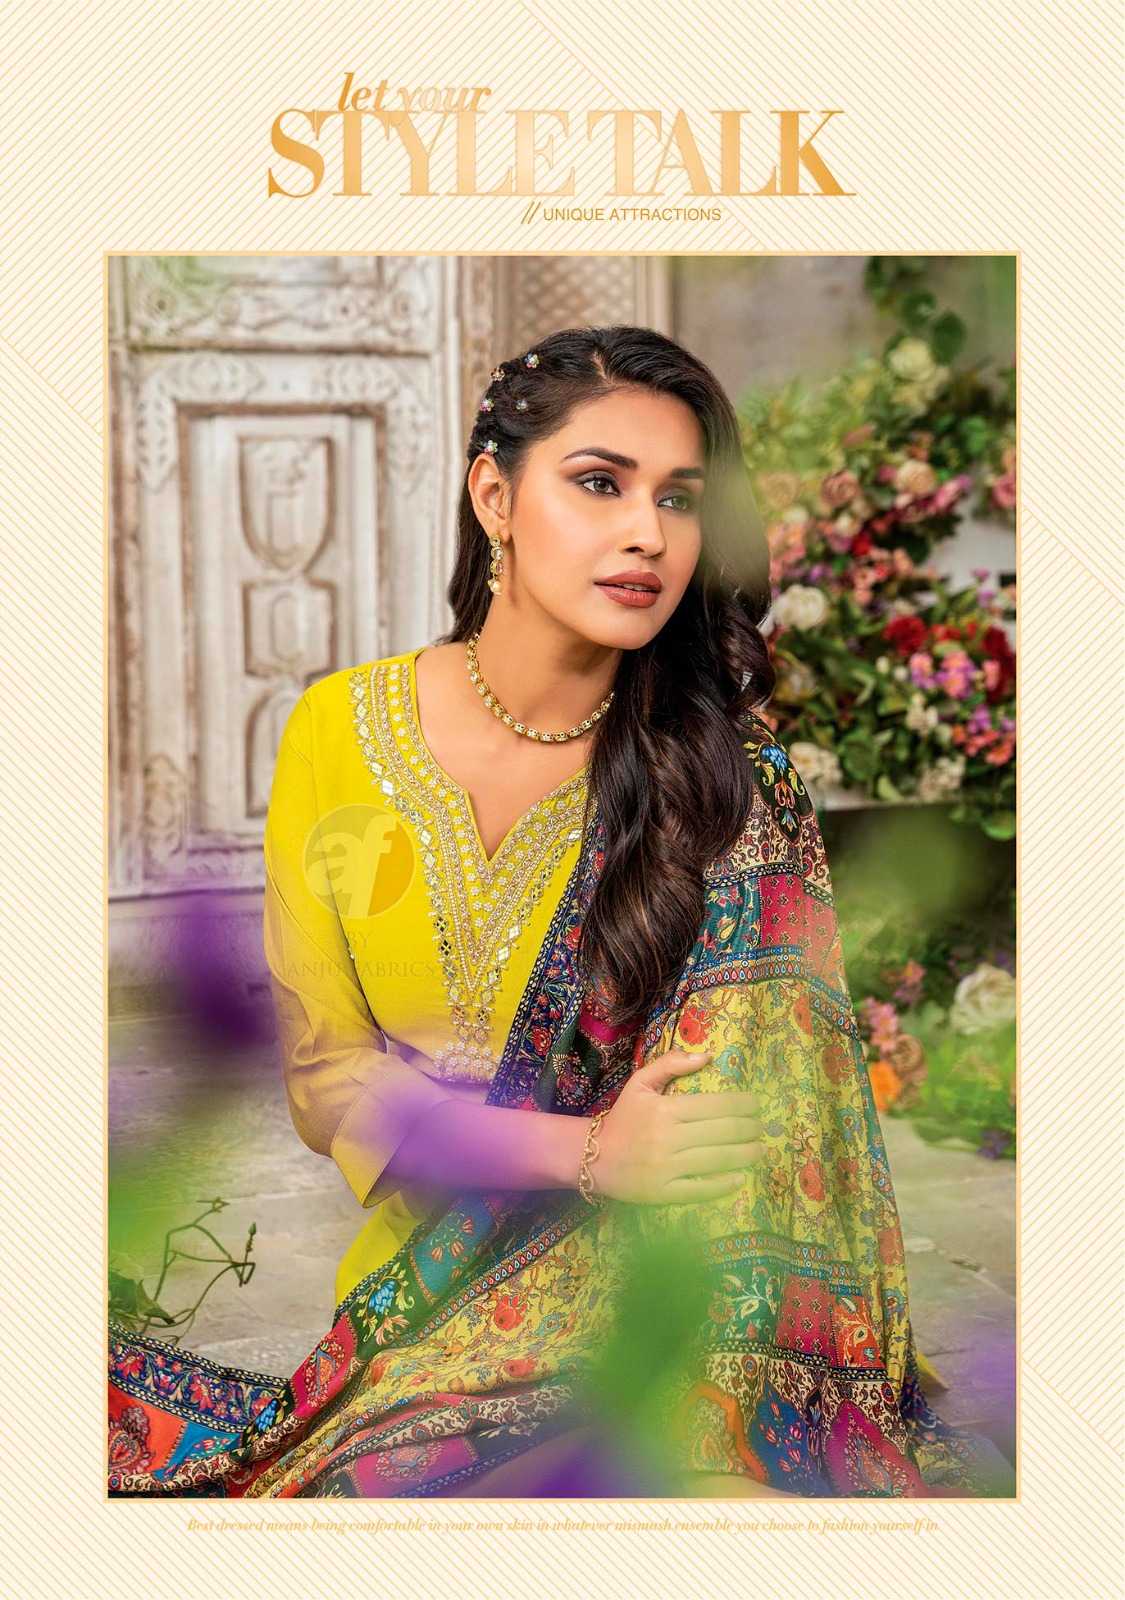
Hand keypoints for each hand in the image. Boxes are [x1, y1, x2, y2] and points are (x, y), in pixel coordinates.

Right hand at [590, 1050, 763, 1204]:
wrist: (593, 1157)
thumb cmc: (623, 1118)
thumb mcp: (640, 1083)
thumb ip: (670, 1064)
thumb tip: (708, 1055)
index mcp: (666, 1109)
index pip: (716, 1105)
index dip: (743, 1104)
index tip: (757, 1104)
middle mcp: (669, 1138)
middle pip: (723, 1132)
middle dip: (750, 1129)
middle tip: (762, 1127)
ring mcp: (667, 1168)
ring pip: (718, 1160)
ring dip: (746, 1155)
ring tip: (759, 1150)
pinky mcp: (664, 1193)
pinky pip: (701, 1189)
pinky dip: (724, 1185)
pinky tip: (740, 1178)